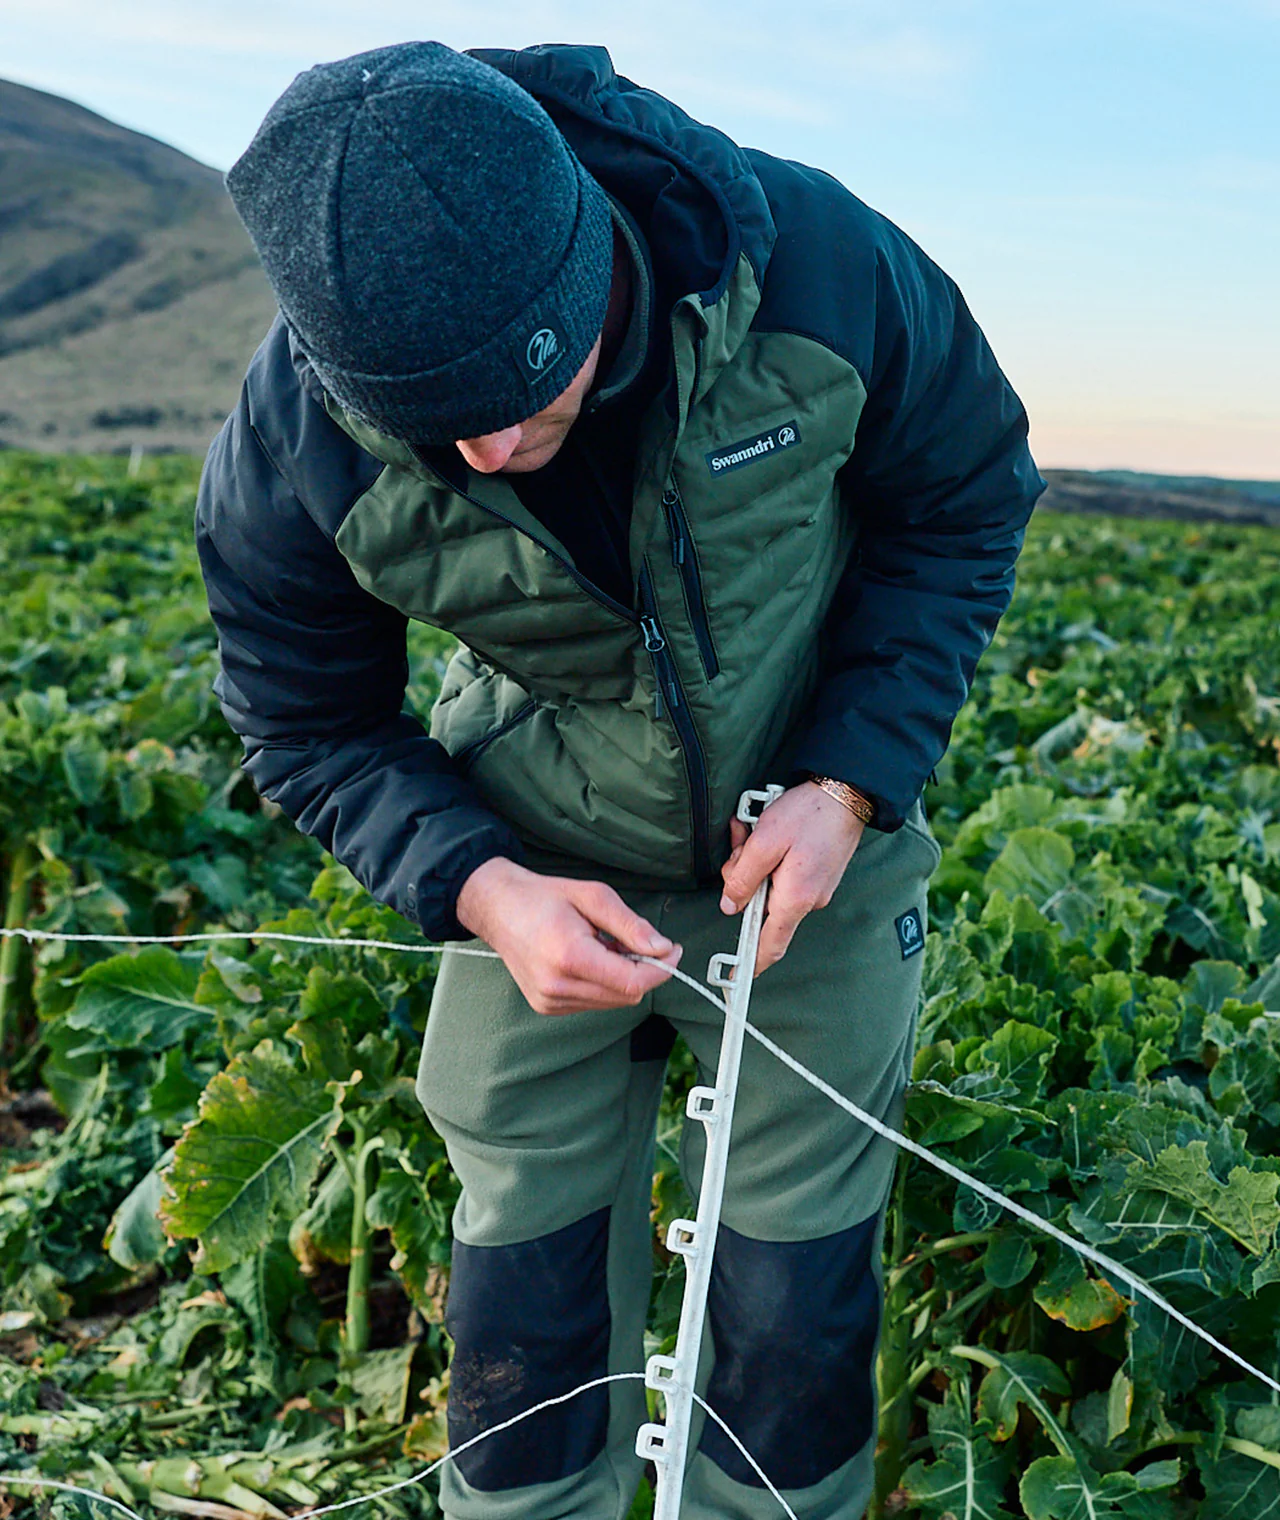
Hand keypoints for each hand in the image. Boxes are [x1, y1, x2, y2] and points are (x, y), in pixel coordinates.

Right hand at [455, 857, 681, 1014]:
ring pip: (612, 1002)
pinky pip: (594, 1003)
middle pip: (626, 995)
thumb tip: (662, 949)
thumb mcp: (593, 895)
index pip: (632, 982)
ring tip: (605, 945)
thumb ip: (630, 925)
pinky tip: (590, 959)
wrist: (497, 908)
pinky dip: (604, 984)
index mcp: (569, 956)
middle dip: (643, 971)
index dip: (661, 969)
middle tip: (638, 941)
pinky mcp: (547, 1007)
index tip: (673, 950)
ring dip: (622, 978)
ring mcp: (550, 1001)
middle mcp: (557, 987)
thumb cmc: (544, 897)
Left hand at [719, 781, 864, 975]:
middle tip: (740, 842)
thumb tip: (730, 905)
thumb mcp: (764, 842)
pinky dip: (771, 856)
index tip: (735, 978)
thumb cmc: (808, 814)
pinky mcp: (818, 874)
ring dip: (755, 861)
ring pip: (770, 886)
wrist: (848, 792)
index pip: (771, 944)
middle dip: (742, 879)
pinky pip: (784, 874)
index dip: (751, 962)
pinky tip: (767, 829)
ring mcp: (816, 887)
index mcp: (795, 898)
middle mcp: (809, 900)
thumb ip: (743, 877)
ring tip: (754, 827)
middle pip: (761, 906)